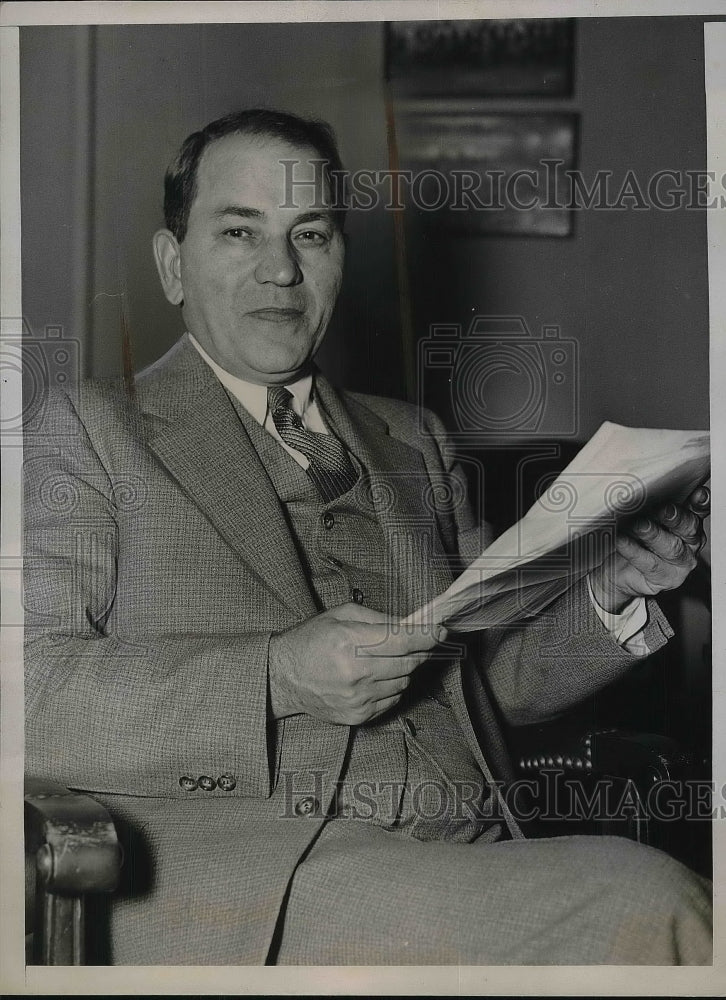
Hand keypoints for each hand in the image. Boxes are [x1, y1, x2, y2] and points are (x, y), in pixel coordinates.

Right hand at [268, 602, 445, 724]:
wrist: (283, 677)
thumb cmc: (312, 640)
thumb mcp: (342, 615)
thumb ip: (380, 619)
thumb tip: (413, 624)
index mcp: (351, 642)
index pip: (404, 641)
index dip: (428, 636)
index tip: (441, 630)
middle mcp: (357, 673)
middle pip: (410, 663)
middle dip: (419, 650)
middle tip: (417, 642)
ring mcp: (358, 698)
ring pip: (404, 682)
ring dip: (402, 670)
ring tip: (381, 660)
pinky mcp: (359, 716)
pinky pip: (392, 700)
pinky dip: (391, 687)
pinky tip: (373, 678)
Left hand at [590, 486, 708, 613]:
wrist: (615, 569)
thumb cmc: (631, 536)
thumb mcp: (638, 515)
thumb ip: (646, 502)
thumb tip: (637, 486)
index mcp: (688, 521)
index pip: (699, 508)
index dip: (700, 501)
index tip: (697, 494)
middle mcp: (690, 542)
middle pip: (688, 527)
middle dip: (675, 517)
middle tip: (661, 509)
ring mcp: (680, 563)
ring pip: (671, 547)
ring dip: (653, 534)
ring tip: (638, 525)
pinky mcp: (665, 578)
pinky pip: (649, 563)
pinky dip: (633, 550)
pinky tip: (621, 540)